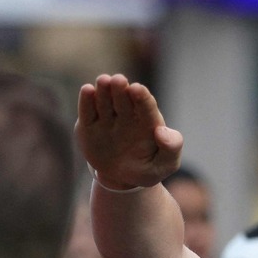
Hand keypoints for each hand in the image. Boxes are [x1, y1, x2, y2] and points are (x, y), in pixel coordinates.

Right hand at [75, 75, 182, 190]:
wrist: (120, 178)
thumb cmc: (147, 168)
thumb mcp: (165, 164)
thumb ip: (171, 148)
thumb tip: (162, 132)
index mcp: (148, 121)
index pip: (146, 106)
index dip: (142, 97)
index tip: (137, 89)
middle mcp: (127, 115)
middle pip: (124, 99)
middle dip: (121, 89)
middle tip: (118, 80)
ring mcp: (107, 118)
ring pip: (105, 101)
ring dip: (104, 90)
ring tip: (103, 80)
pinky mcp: (89, 125)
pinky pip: (87, 112)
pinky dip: (86, 101)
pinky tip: (87, 90)